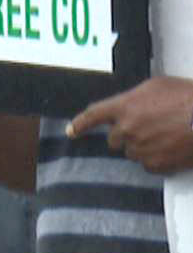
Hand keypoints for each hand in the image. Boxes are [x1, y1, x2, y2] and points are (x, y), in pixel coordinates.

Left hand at [68, 76, 192, 174]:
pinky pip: (148, 166)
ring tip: (165, 136)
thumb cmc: (187, 97)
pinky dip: (156, 159)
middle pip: (113, 140)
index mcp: (123, 106)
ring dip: (142, 147)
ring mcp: (140, 148)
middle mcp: (127, 129)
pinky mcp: (156, 164)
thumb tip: (130, 107)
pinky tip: (171, 148)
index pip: (92, 115)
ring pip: (132, 153)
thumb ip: (135, 98)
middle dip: (125, 136)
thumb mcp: (156, 87)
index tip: (71, 131)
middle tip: (148, 128)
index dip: (80, 124)